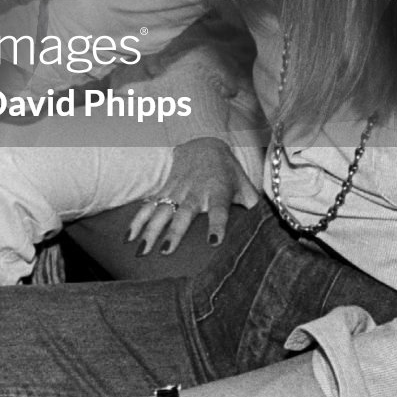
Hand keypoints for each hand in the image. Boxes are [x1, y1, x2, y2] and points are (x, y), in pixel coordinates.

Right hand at [126, 135, 256, 256]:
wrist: (204, 144)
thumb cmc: (229, 172)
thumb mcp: (245, 186)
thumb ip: (252, 208)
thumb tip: (268, 232)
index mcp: (218, 191)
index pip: (219, 209)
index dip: (217, 224)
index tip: (214, 241)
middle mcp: (195, 191)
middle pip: (183, 213)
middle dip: (173, 232)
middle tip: (164, 252)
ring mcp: (177, 190)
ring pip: (161, 211)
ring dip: (149, 230)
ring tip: (141, 250)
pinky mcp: (164, 189)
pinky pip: (148, 206)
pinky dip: (137, 221)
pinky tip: (128, 237)